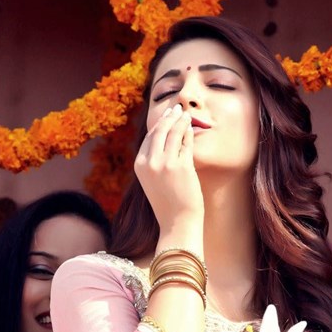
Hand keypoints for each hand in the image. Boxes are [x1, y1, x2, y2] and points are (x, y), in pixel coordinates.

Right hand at [134, 104, 203, 234]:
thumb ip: (155, 162)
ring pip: (173, 133)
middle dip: (169, 117)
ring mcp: (164, 163)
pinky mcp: (180, 166)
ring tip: (186, 114)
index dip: (159, 124)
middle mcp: (149, 162)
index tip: (166, 116)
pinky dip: (188, 132)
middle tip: (177, 109)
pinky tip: (191, 127)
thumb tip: (165, 141)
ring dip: (180, 120)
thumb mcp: (154, 180)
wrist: (177, 222)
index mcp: (139, 165)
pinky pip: (185, 143)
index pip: (149, 138)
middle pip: (159, 131)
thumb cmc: (169, 203)